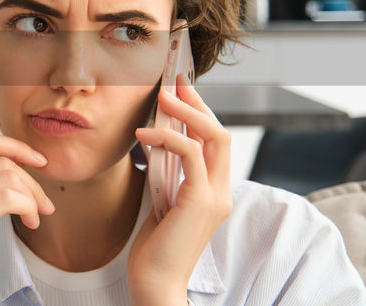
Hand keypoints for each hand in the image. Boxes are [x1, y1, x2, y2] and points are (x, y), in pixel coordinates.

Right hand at [0, 131, 55, 305]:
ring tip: (35, 217)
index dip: (16, 146)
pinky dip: (27, 207)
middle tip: (44, 206)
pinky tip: (30, 223)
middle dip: (32, 181)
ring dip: (32, 197)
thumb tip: (20, 167)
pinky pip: (7, 197)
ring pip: (7, 177)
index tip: (39, 162)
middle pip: (1, 162)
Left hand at [127, 73, 232, 304]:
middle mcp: (221, 192)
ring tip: (161, 96)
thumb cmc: (154, 250)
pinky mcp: (200, 201)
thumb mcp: (161, 202)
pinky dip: (168, 137)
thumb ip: (167, 175)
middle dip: (197, 103)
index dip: (199, 113)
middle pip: (220, 133)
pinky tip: (144, 134)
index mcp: (214, 192)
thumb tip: (154, 142)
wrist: (155, 284)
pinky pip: (190, 154)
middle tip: (173, 82)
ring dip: (186, 112)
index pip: (215, 143)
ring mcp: (215, 196)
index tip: (179, 91)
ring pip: (213, 137)